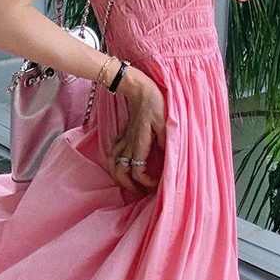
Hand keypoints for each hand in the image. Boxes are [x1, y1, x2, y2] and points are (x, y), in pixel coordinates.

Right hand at [108, 78, 166, 193]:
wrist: (139, 87)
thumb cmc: (155, 102)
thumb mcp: (166, 121)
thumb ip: (165, 140)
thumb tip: (167, 156)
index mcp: (140, 142)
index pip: (136, 169)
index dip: (143, 181)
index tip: (153, 185)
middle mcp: (129, 143)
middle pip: (119, 170)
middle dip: (126, 185)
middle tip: (138, 192)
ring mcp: (124, 138)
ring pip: (113, 162)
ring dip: (118, 176)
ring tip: (128, 184)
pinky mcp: (123, 133)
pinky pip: (114, 151)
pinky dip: (115, 162)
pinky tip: (122, 165)